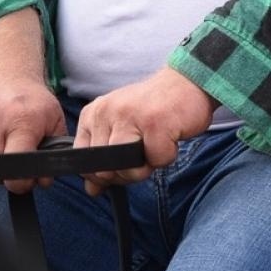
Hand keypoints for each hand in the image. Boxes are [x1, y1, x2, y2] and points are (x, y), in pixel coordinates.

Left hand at [74, 67, 215, 194]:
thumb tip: (92, 190)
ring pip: (126, 169)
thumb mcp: (122, 129)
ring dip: (146, 167)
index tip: (122, 164)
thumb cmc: (154, 107)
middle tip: (144, 154)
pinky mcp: (155, 123)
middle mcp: (106, 113)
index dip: (104, 172)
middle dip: (128, 173)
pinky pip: (158, 160)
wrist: (187, 81)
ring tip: (156, 146)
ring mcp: (130, 117)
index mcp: (93, 115)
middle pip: (104, 170)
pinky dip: (168, 156)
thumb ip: (104, 158)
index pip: (82, 161)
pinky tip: (171, 136)